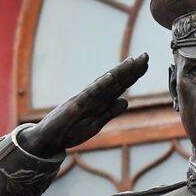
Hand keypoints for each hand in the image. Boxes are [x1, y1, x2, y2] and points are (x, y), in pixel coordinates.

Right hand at [19, 54, 148, 156]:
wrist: (50, 140)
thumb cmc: (71, 130)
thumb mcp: (97, 123)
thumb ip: (110, 112)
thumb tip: (125, 100)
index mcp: (100, 101)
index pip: (119, 85)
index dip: (133, 75)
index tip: (146, 63)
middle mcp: (94, 96)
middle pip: (115, 80)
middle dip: (130, 69)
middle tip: (145, 55)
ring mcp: (85, 99)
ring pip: (105, 83)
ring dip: (119, 72)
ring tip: (132, 61)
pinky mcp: (75, 105)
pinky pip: (90, 94)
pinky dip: (100, 85)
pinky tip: (111, 77)